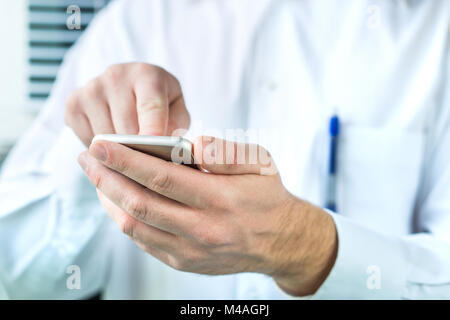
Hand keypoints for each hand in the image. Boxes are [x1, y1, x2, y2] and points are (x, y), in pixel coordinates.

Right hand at [65, 63, 189, 145]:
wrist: (131, 90)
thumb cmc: (160, 106)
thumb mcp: (177, 112)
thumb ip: (176, 129)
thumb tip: (166, 150)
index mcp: (147, 75)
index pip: (150, 105)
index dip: (153, 129)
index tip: (155, 149)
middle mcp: (116, 76)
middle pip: (126, 126)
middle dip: (138, 151)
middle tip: (147, 168)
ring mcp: (91, 89)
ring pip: (105, 138)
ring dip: (118, 154)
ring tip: (131, 157)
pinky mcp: (73, 104)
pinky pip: (86, 140)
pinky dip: (100, 151)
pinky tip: (112, 147)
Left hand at [78, 136, 337, 295]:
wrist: (282, 242)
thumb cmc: (268, 196)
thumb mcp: (258, 162)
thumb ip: (224, 151)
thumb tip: (189, 142)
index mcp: (221, 198)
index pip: (162, 177)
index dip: (126, 160)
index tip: (100, 144)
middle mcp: (203, 229)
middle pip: (139, 204)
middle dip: (106, 178)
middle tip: (87, 158)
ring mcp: (192, 251)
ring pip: (135, 227)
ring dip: (109, 201)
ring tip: (98, 178)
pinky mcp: (185, 262)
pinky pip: (144, 242)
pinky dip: (125, 219)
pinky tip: (119, 201)